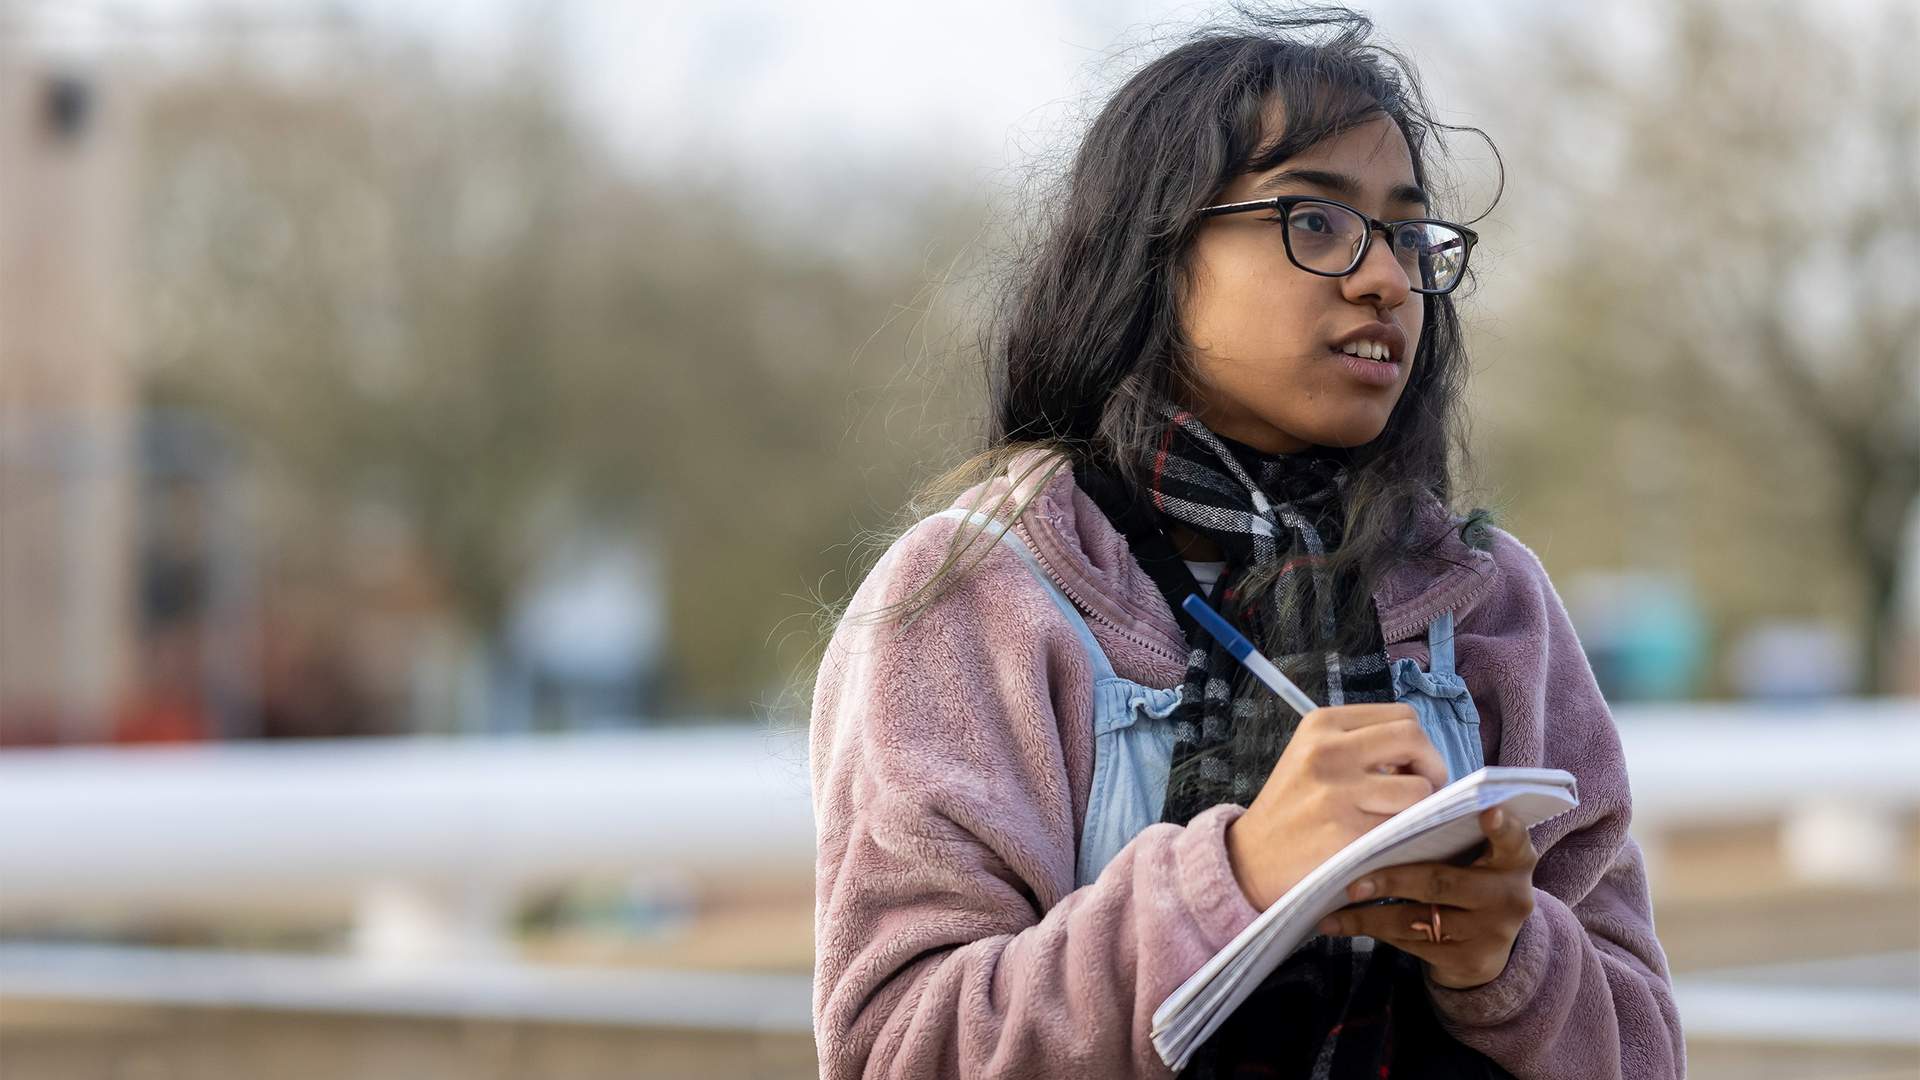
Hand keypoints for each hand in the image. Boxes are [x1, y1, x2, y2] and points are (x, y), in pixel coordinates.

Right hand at [1225, 703, 1448, 909]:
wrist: (1251, 858)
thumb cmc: (1293, 808)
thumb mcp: (1313, 757)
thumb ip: (1360, 746)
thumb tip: (1422, 758)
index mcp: (1321, 723)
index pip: (1402, 715)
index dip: (1417, 744)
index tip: (1408, 768)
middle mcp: (1328, 749)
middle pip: (1414, 738)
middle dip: (1432, 767)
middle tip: (1422, 792)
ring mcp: (1337, 791)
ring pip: (1419, 788)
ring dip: (1421, 808)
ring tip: (1399, 819)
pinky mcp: (1346, 831)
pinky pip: (1404, 826)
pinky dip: (1405, 835)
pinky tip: (1386, 841)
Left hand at [1313, 806, 1539, 988]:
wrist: (1489, 943)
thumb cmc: (1470, 876)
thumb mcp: (1477, 855)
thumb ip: (1454, 833)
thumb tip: (1392, 805)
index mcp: (1515, 859)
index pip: (1513, 839)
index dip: (1503, 826)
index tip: (1488, 812)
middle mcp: (1509, 896)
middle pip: (1441, 883)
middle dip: (1391, 882)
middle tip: (1352, 884)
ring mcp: (1491, 933)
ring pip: (1417, 920)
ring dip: (1368, 916)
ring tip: (1330, 915)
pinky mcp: (1469, 961)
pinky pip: (1411, 943)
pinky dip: (1374, 931)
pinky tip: (1343, 926)